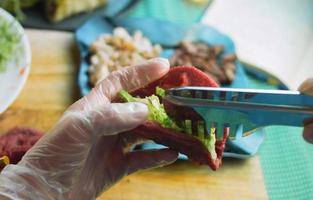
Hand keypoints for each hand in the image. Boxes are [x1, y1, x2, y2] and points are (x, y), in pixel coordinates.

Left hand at [0, 58, 177, 199]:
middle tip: (180, 97)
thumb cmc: (55, 154)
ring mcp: (113, 145)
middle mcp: (106, 123)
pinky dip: (157, 156)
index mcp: (94, 107)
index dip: (141, 72)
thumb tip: (145, 111)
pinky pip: (142, 158)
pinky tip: (172, 154)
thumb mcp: (79, 128)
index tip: (165, 65)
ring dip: (162, 130)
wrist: (45, 193)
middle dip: (158, 100)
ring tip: (181, 126)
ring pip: (144, 133)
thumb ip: (111, 116)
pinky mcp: (117, 166)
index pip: (120, 82)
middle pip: (137, 106)